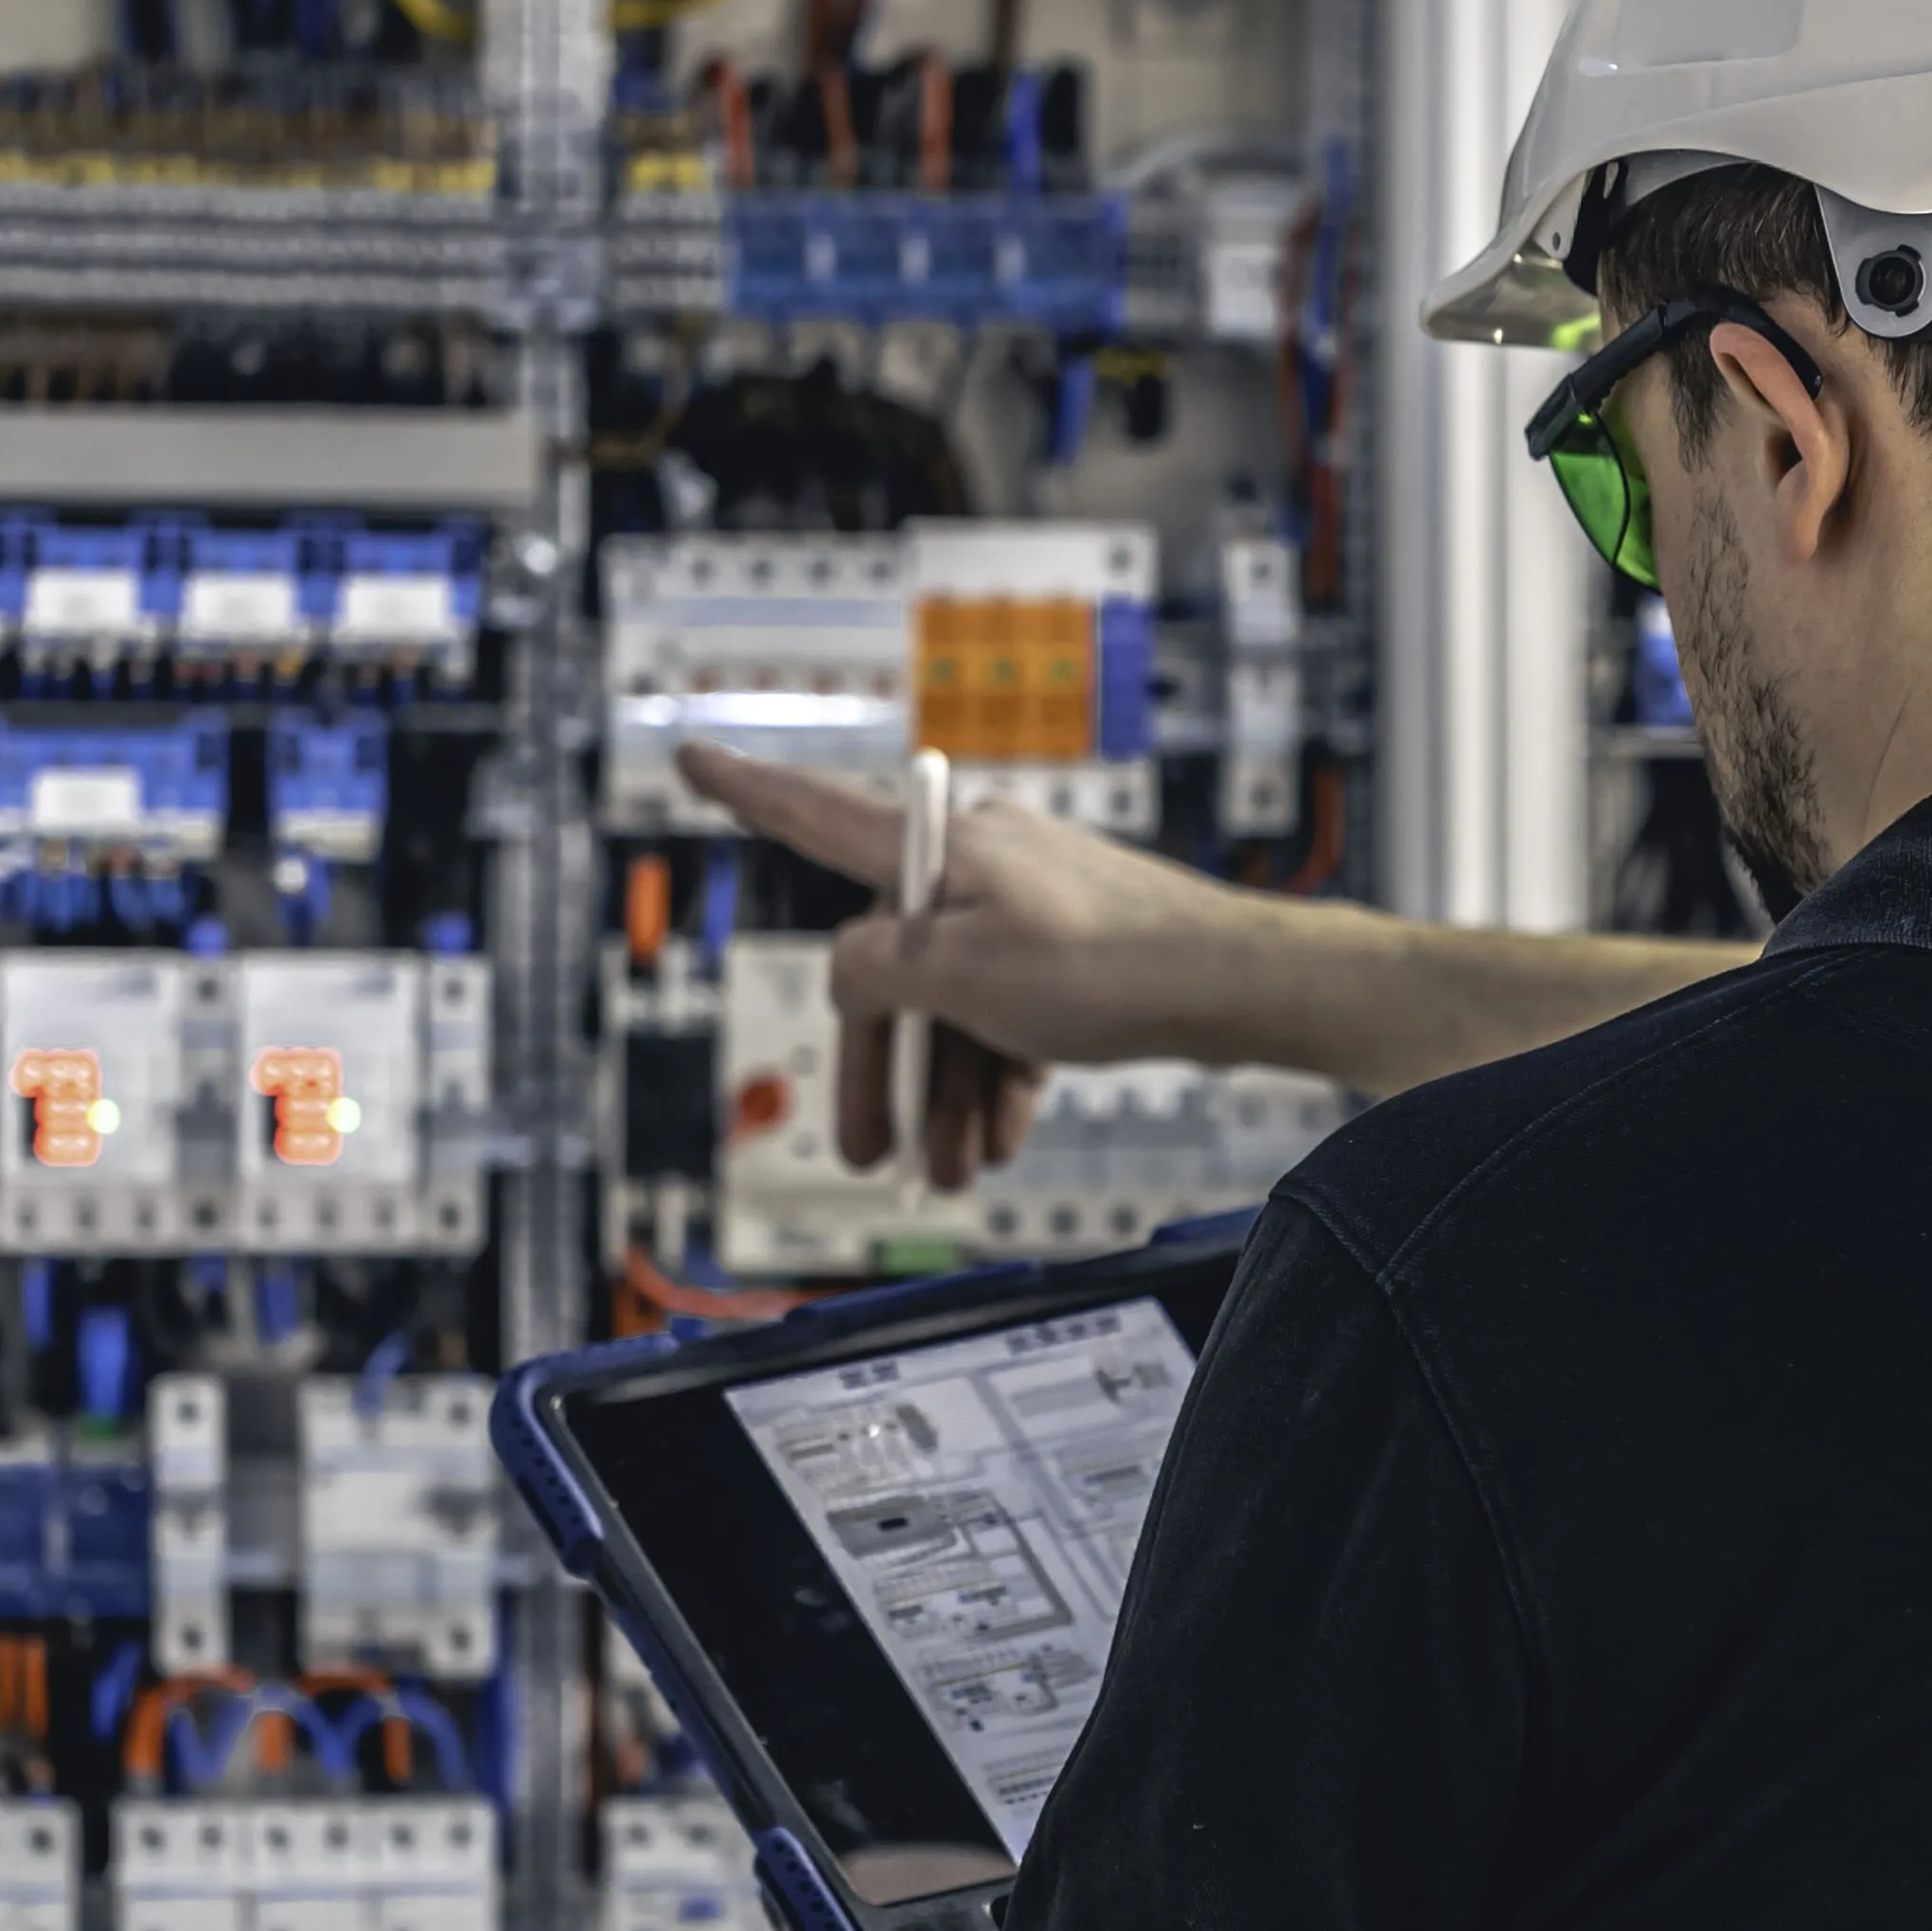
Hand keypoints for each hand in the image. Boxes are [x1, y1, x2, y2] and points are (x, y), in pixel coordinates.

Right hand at [677, 745, 1295, 1189]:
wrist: (1237, 988)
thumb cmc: (1108, 967)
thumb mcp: (956, 976)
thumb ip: (871, 969)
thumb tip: (850, 973)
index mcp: (938, 848)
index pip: (816, 814)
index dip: (747, 792)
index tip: (694, 760)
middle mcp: (978, 862)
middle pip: (894, 967)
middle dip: (884, 1069)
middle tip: (871, 1151)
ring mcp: (1030, 904)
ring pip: (957, 1006)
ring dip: (946, 1093)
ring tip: (951, 1170)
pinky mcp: (1073, 949)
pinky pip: (1011, 1016)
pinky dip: (999, 1076)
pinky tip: (1001, 1136)